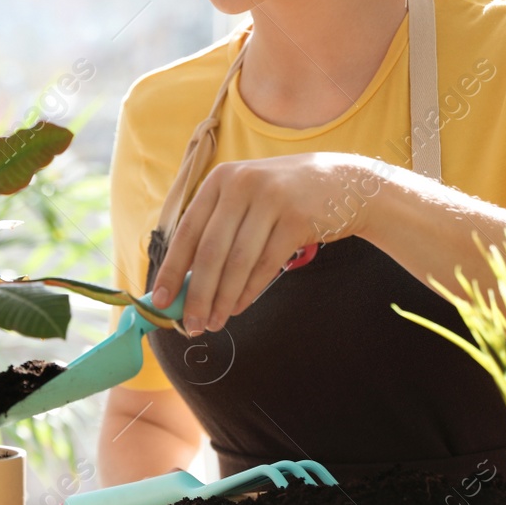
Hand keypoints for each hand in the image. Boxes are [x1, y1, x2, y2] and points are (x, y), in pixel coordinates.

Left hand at [151, 152, 377, 334]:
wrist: (344, 182)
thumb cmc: (284, 198)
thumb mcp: (246, 198)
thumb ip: (216, 230)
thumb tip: (185, 283)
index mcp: (221, 180)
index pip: (187, 231)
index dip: (172, 269)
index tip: (160, 300)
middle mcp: (242, 184)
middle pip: (210, 251)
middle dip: (197, 294)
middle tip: (190, 325)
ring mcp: (271, 199)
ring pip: (238, 262)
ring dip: (223, 299)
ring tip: (214, 323)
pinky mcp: (298, 218)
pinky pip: (266, 265)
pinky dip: (249, 291)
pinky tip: (237, 307)